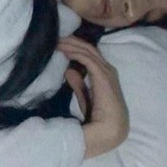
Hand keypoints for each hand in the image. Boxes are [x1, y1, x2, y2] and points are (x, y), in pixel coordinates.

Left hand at [57, 36, 128, 158]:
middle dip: (72, 41)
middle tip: (56, 36)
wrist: (110, 129)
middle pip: (89, 48)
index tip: (60, 43)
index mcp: (105, 74)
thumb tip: (68, 70)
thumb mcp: (85, 98)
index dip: (75, 47)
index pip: (90, 54)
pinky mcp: (103, 75)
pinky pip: (88, 59)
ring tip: (57, 40)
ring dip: (72, 44)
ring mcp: (107, 71)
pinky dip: (76, 53)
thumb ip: (78, 84)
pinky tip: (64, 50)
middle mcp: (108, 69)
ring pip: (88, 50)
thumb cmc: (99, 118)